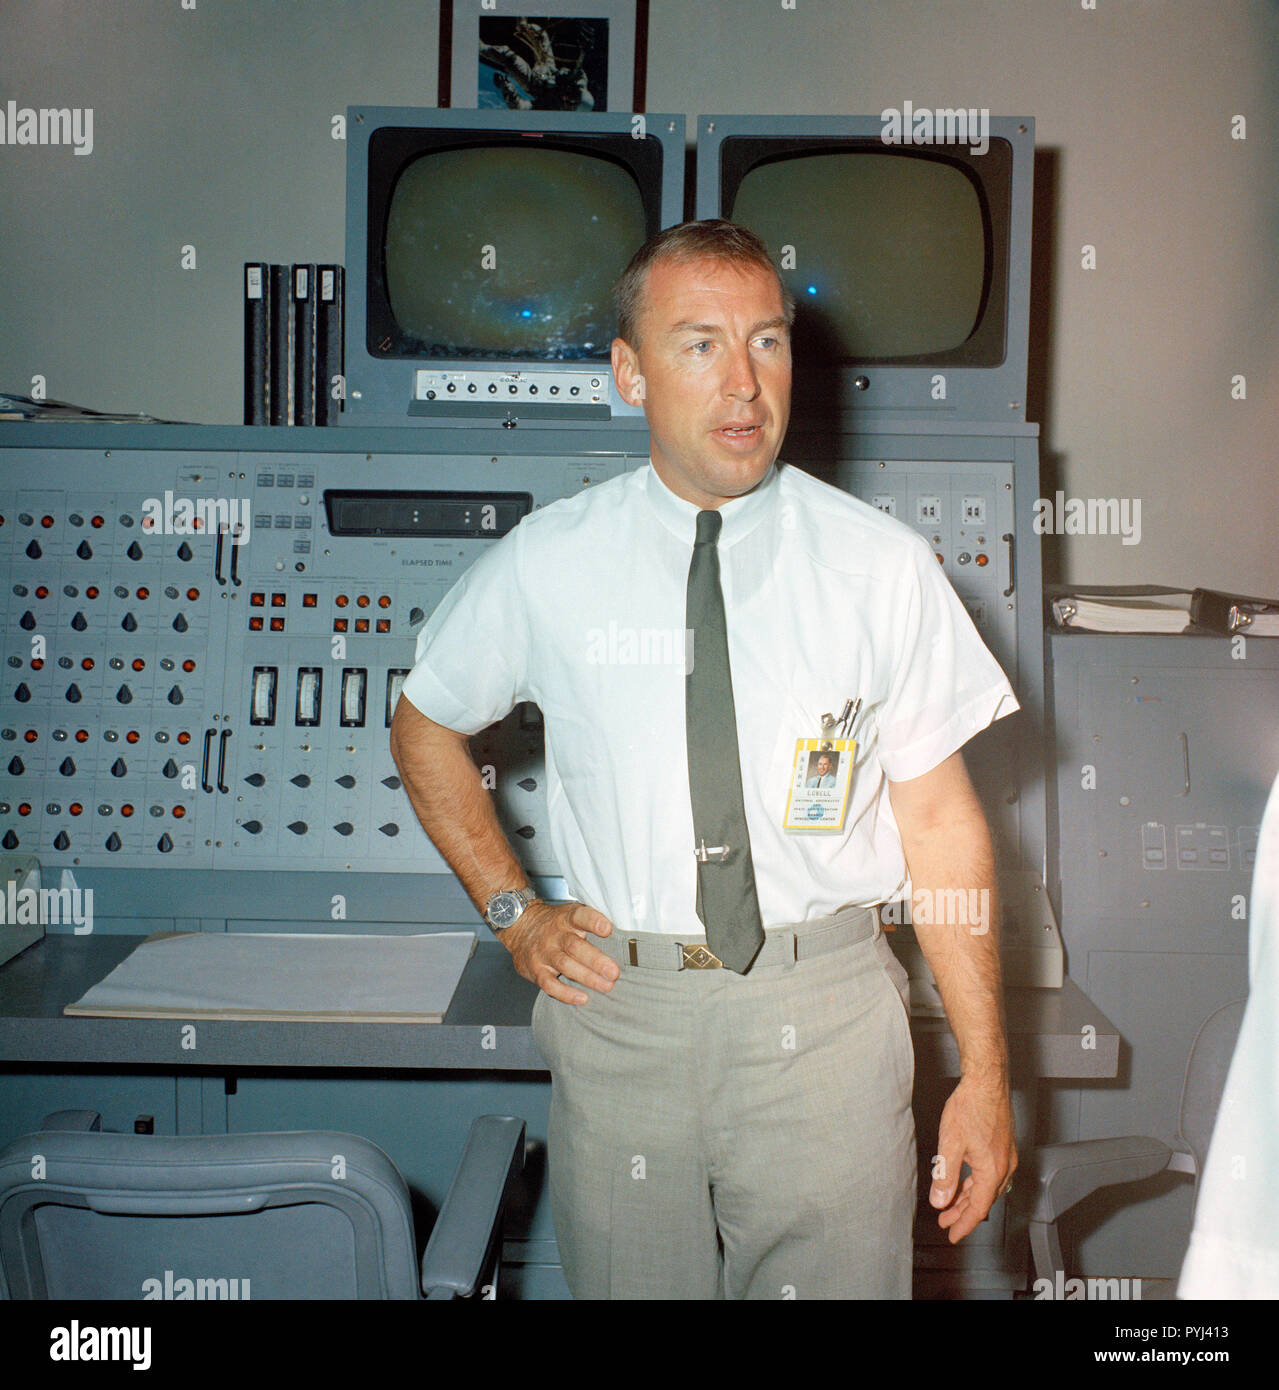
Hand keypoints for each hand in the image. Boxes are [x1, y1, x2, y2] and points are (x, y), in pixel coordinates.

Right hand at [502, 900, 618, 1004]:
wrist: (520, 927)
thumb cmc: (555, 924)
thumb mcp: (570, 914)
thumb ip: (591, 923)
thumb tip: (623, 936)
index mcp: (567, 918)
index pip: (580, 916)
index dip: (593, 921)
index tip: (607, 928)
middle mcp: (555, 935)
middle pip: (575, 946)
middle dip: (596, 960)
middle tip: (614, 972)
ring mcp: (545, 953)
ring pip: (565, 965)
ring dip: (587, 977)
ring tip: (606, 986)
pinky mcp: (536, 970)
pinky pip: (550, 984)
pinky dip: (566, 993)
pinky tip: (582, 998)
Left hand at [929, 1074, 1017, 1243]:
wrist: (987, 1081)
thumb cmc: (971, 1106)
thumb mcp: (950, 1144)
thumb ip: (945, 1176)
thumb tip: (940, 1201)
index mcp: (993, 1171)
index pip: (978, 1208)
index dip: (964, 1224)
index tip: (952, 1234)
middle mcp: (1004, 1166)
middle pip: (983, 1200)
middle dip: (963, 1213)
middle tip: (946, 1222)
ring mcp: (1006, 1156)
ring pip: (987, 1188)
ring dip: (968, 1198)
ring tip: (951, 1205)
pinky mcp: (1003, 1146)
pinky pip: (991, 1175)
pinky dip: (976, 1183)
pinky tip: (965, 1182)